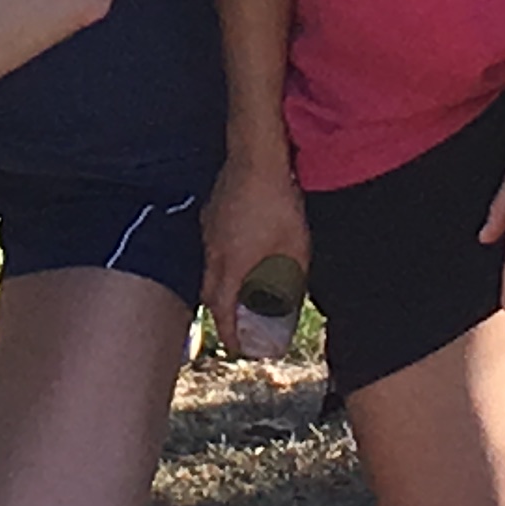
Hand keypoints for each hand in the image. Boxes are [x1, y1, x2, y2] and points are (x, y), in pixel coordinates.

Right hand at [200, 154, 309, 348]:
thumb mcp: (296, 248)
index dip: (230, 334)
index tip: (238, 348)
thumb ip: (292, 278)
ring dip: (221, 284)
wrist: (257, 158)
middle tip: (239, 322)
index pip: (222, 312)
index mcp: (232, 267)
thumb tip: (293, 300)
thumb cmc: (279, 204)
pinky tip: (240, 250)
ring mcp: (208, 230)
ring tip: (241, 288)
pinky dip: (222, 259)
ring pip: (208, 268)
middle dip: (222, 313)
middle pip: (210, 294)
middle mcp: (213, 252)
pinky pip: (211, 246)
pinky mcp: (210, 212)